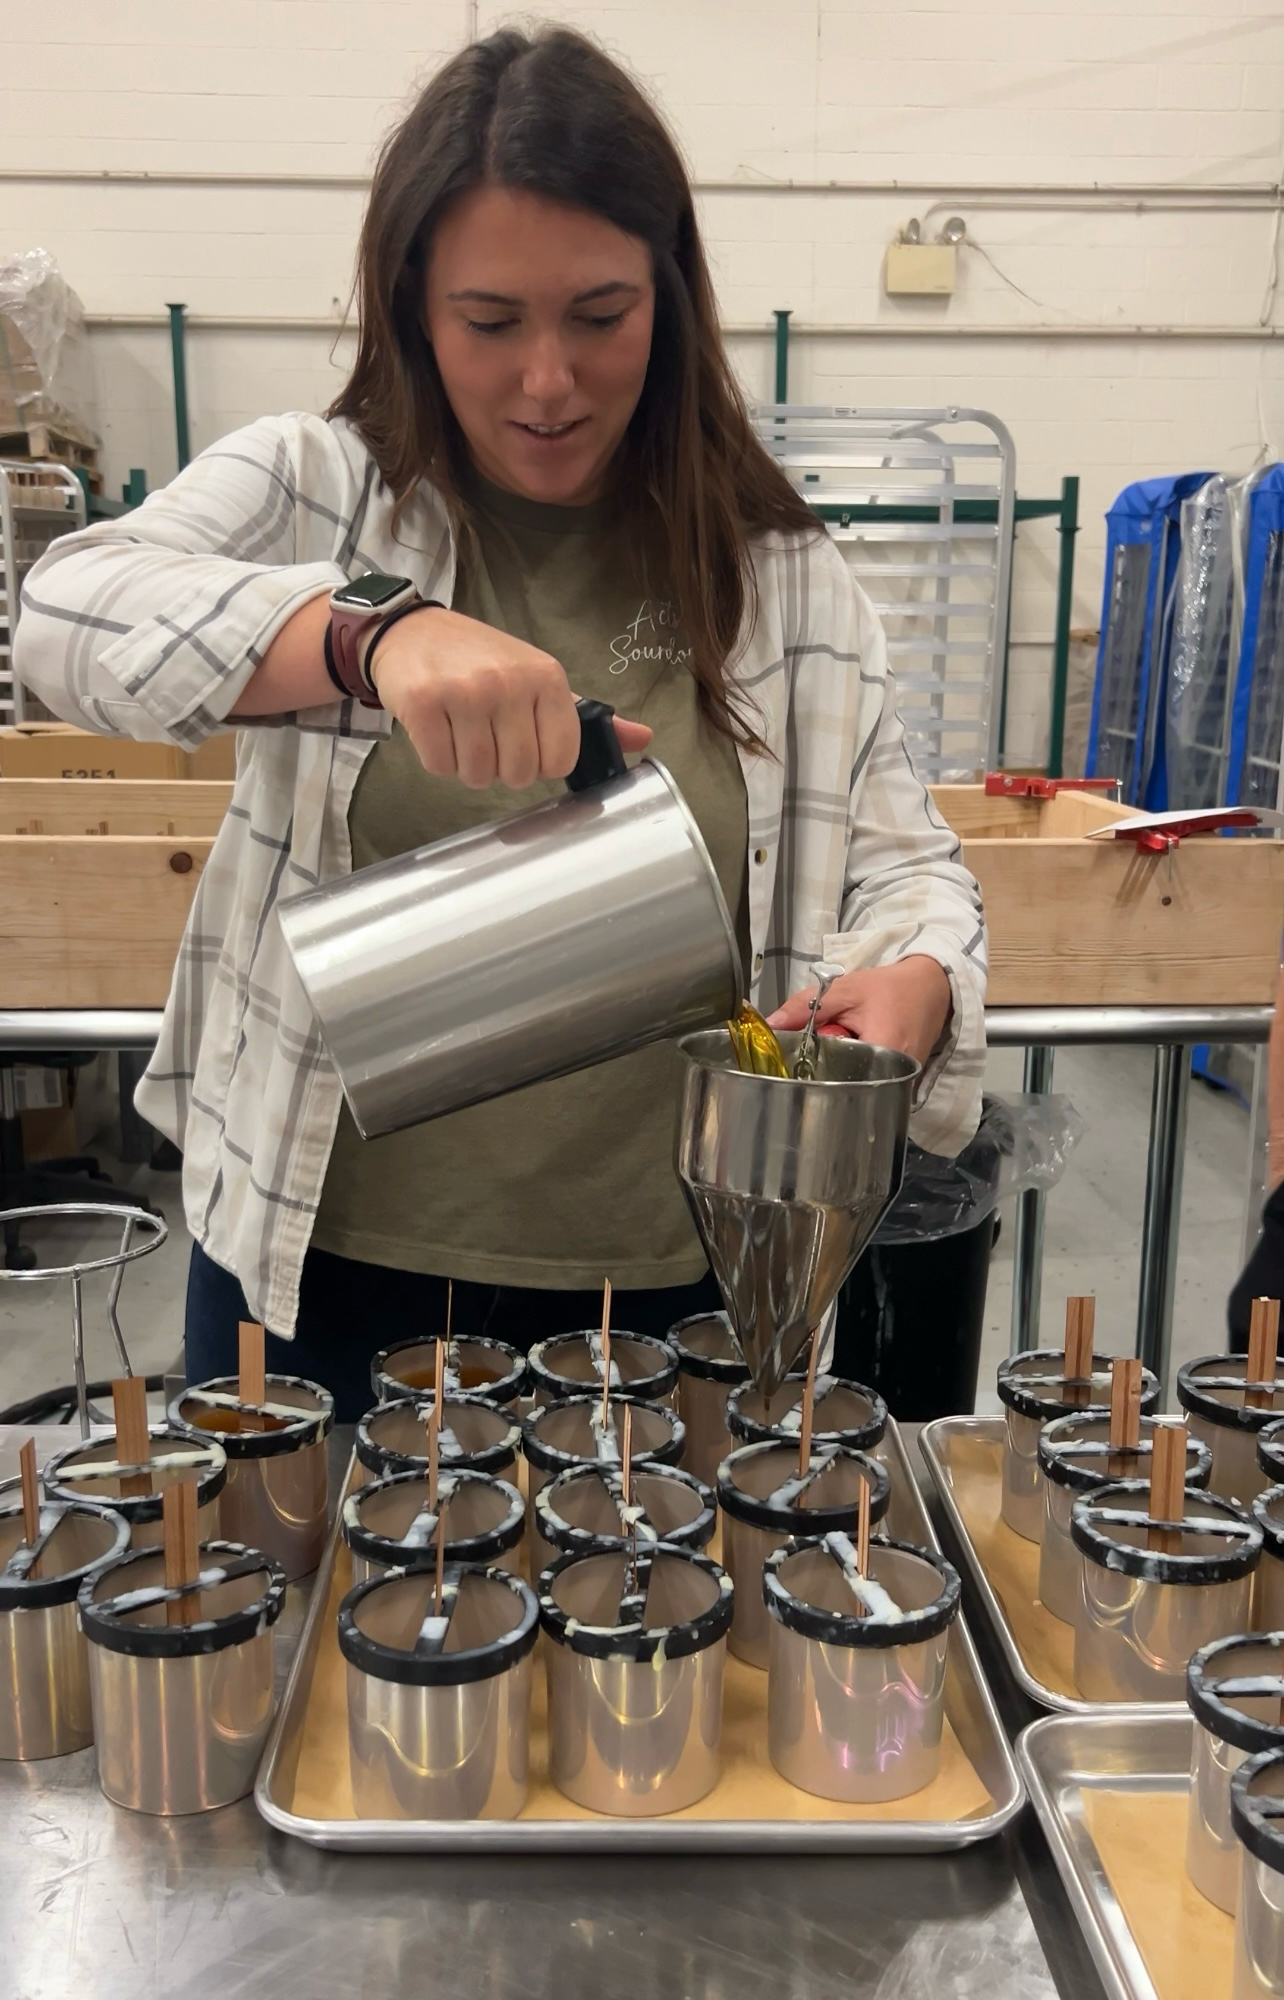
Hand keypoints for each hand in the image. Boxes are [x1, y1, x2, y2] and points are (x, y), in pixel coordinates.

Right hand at [367, 607, 650, 788]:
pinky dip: (438, 759)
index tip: (525, 742)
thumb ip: (586, 715)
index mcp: (547, 678)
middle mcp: (509, 683)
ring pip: (477, 774)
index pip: (561, 759)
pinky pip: (440, 766)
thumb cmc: (480, 660)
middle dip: (501, 769)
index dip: (540, 764)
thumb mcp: (539, 678)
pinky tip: (438, 729)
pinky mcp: (422, 703)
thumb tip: (643, 738)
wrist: (413, 631)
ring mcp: (464, 692)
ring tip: (462, 731)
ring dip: (468, 766)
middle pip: (518, 774)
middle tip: (487, 737)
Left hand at [767, 956, 952, 1068]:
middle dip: (827, 1068)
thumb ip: (807, 1006)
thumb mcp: (845, 989)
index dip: (814, 1065)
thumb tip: (772, 1023)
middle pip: (846, 1083)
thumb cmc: (890, 987)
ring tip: (841, 1046)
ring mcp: (903, 1081)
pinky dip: (858, 1069)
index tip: (802, 1053)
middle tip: (822, 1045)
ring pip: (858, 1085)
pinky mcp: (904, 1081)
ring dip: (843, 1069)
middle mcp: (898, 1075)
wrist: (930, 986)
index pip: (837, 1073)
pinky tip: (855, 1052)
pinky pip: (872, 1082)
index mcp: (883, 1051)